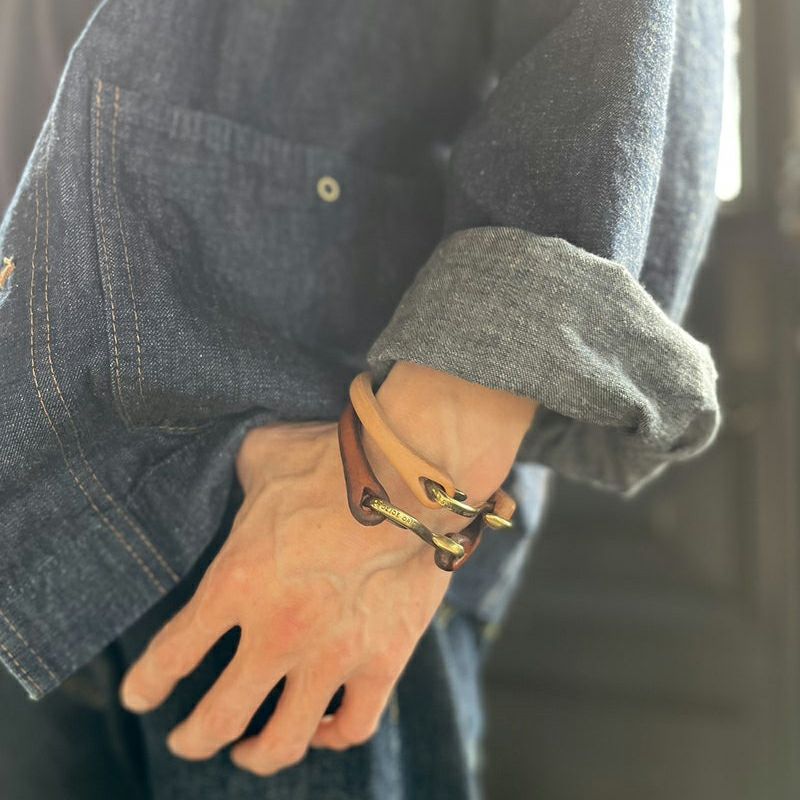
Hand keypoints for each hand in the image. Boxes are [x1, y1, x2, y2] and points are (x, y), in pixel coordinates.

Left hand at [119, 362, 537, 776]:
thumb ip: (238, 475)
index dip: (147, 686)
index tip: (140, 698)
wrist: (409, 475)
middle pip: (217, 720)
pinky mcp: (383, 659)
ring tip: (249, 751)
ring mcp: (332, 654)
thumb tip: (233, 465)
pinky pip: (354, 726)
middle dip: (192, 740)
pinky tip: (323, 725)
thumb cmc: (332, 460)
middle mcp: (277, 631)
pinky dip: (333, 735)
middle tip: (187, 741)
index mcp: (235, 582)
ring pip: (283, 741)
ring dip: (257, 755)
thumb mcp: (263, 457)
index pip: (171, 657)